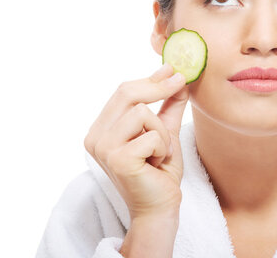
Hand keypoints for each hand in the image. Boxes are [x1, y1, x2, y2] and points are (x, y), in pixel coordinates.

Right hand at [84, 63, 188, 220]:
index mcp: (102, 129)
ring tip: (160, 152)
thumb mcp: (165, 131)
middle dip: (158, 87)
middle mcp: (96, 137)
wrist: (160, 207)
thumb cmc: (160, 172)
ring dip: (162, 132)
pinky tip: (157, 164)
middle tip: (180, 82)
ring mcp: (104, 148)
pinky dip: (163, 147)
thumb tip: (176, 76)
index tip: (171, 69)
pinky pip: (151, 135)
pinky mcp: (118, 159)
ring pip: (142, 112)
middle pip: (127, 93)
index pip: (123, 92)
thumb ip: (168, 105)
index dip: (149, 79)